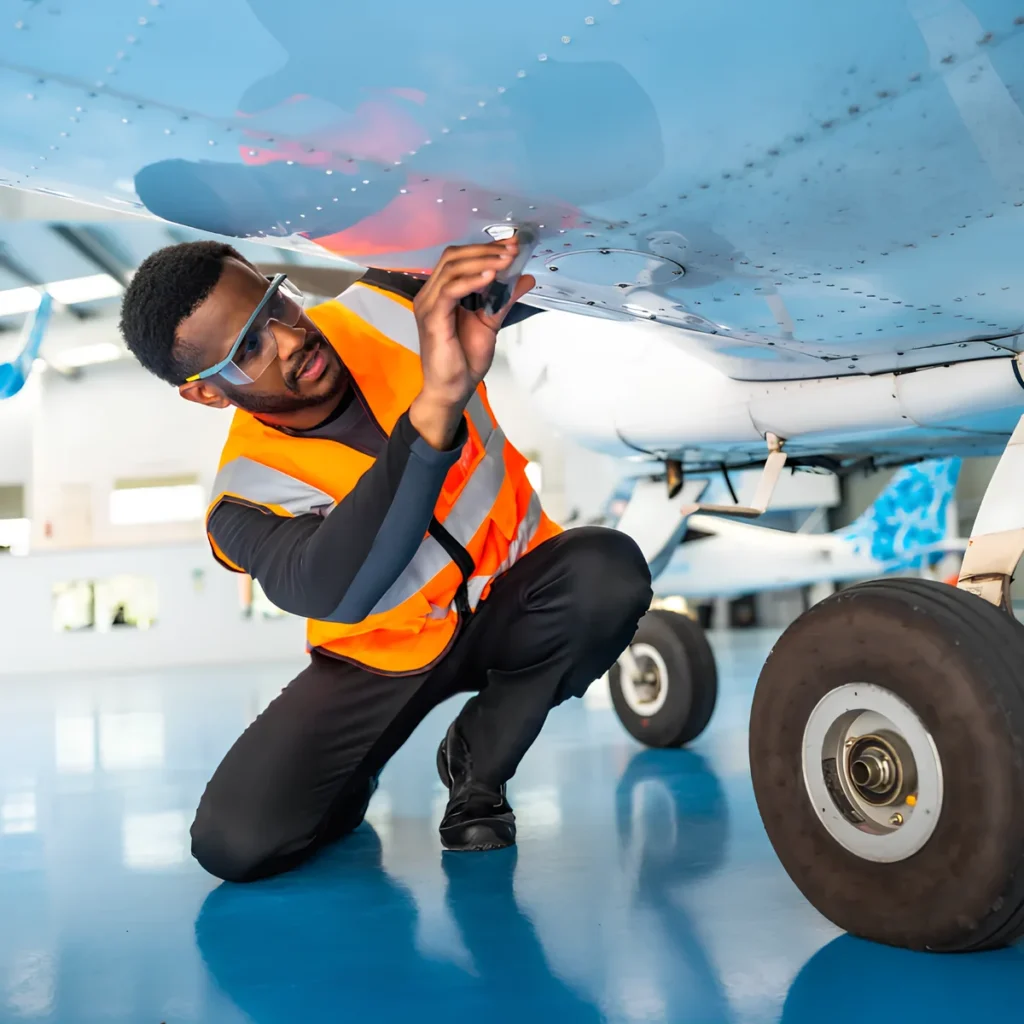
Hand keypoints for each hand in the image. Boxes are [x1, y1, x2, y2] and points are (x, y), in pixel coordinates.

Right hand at [409, 240, 534, 448]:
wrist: (452, 389)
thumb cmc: (464, 360)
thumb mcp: (490, 322)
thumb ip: (504, 298)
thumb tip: (525, 278)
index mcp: (441, 292)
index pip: (459, 258)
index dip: (485, 248)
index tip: (511, 244)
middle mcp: (430, 294)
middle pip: (454, 256)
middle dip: (485, 249)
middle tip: (511, 249)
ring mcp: (428, 304)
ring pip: (452, 268)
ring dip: (482, 261)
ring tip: (506, 261)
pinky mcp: (432, 318)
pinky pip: (450, 290)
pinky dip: (471, 280)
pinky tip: (490, 277)